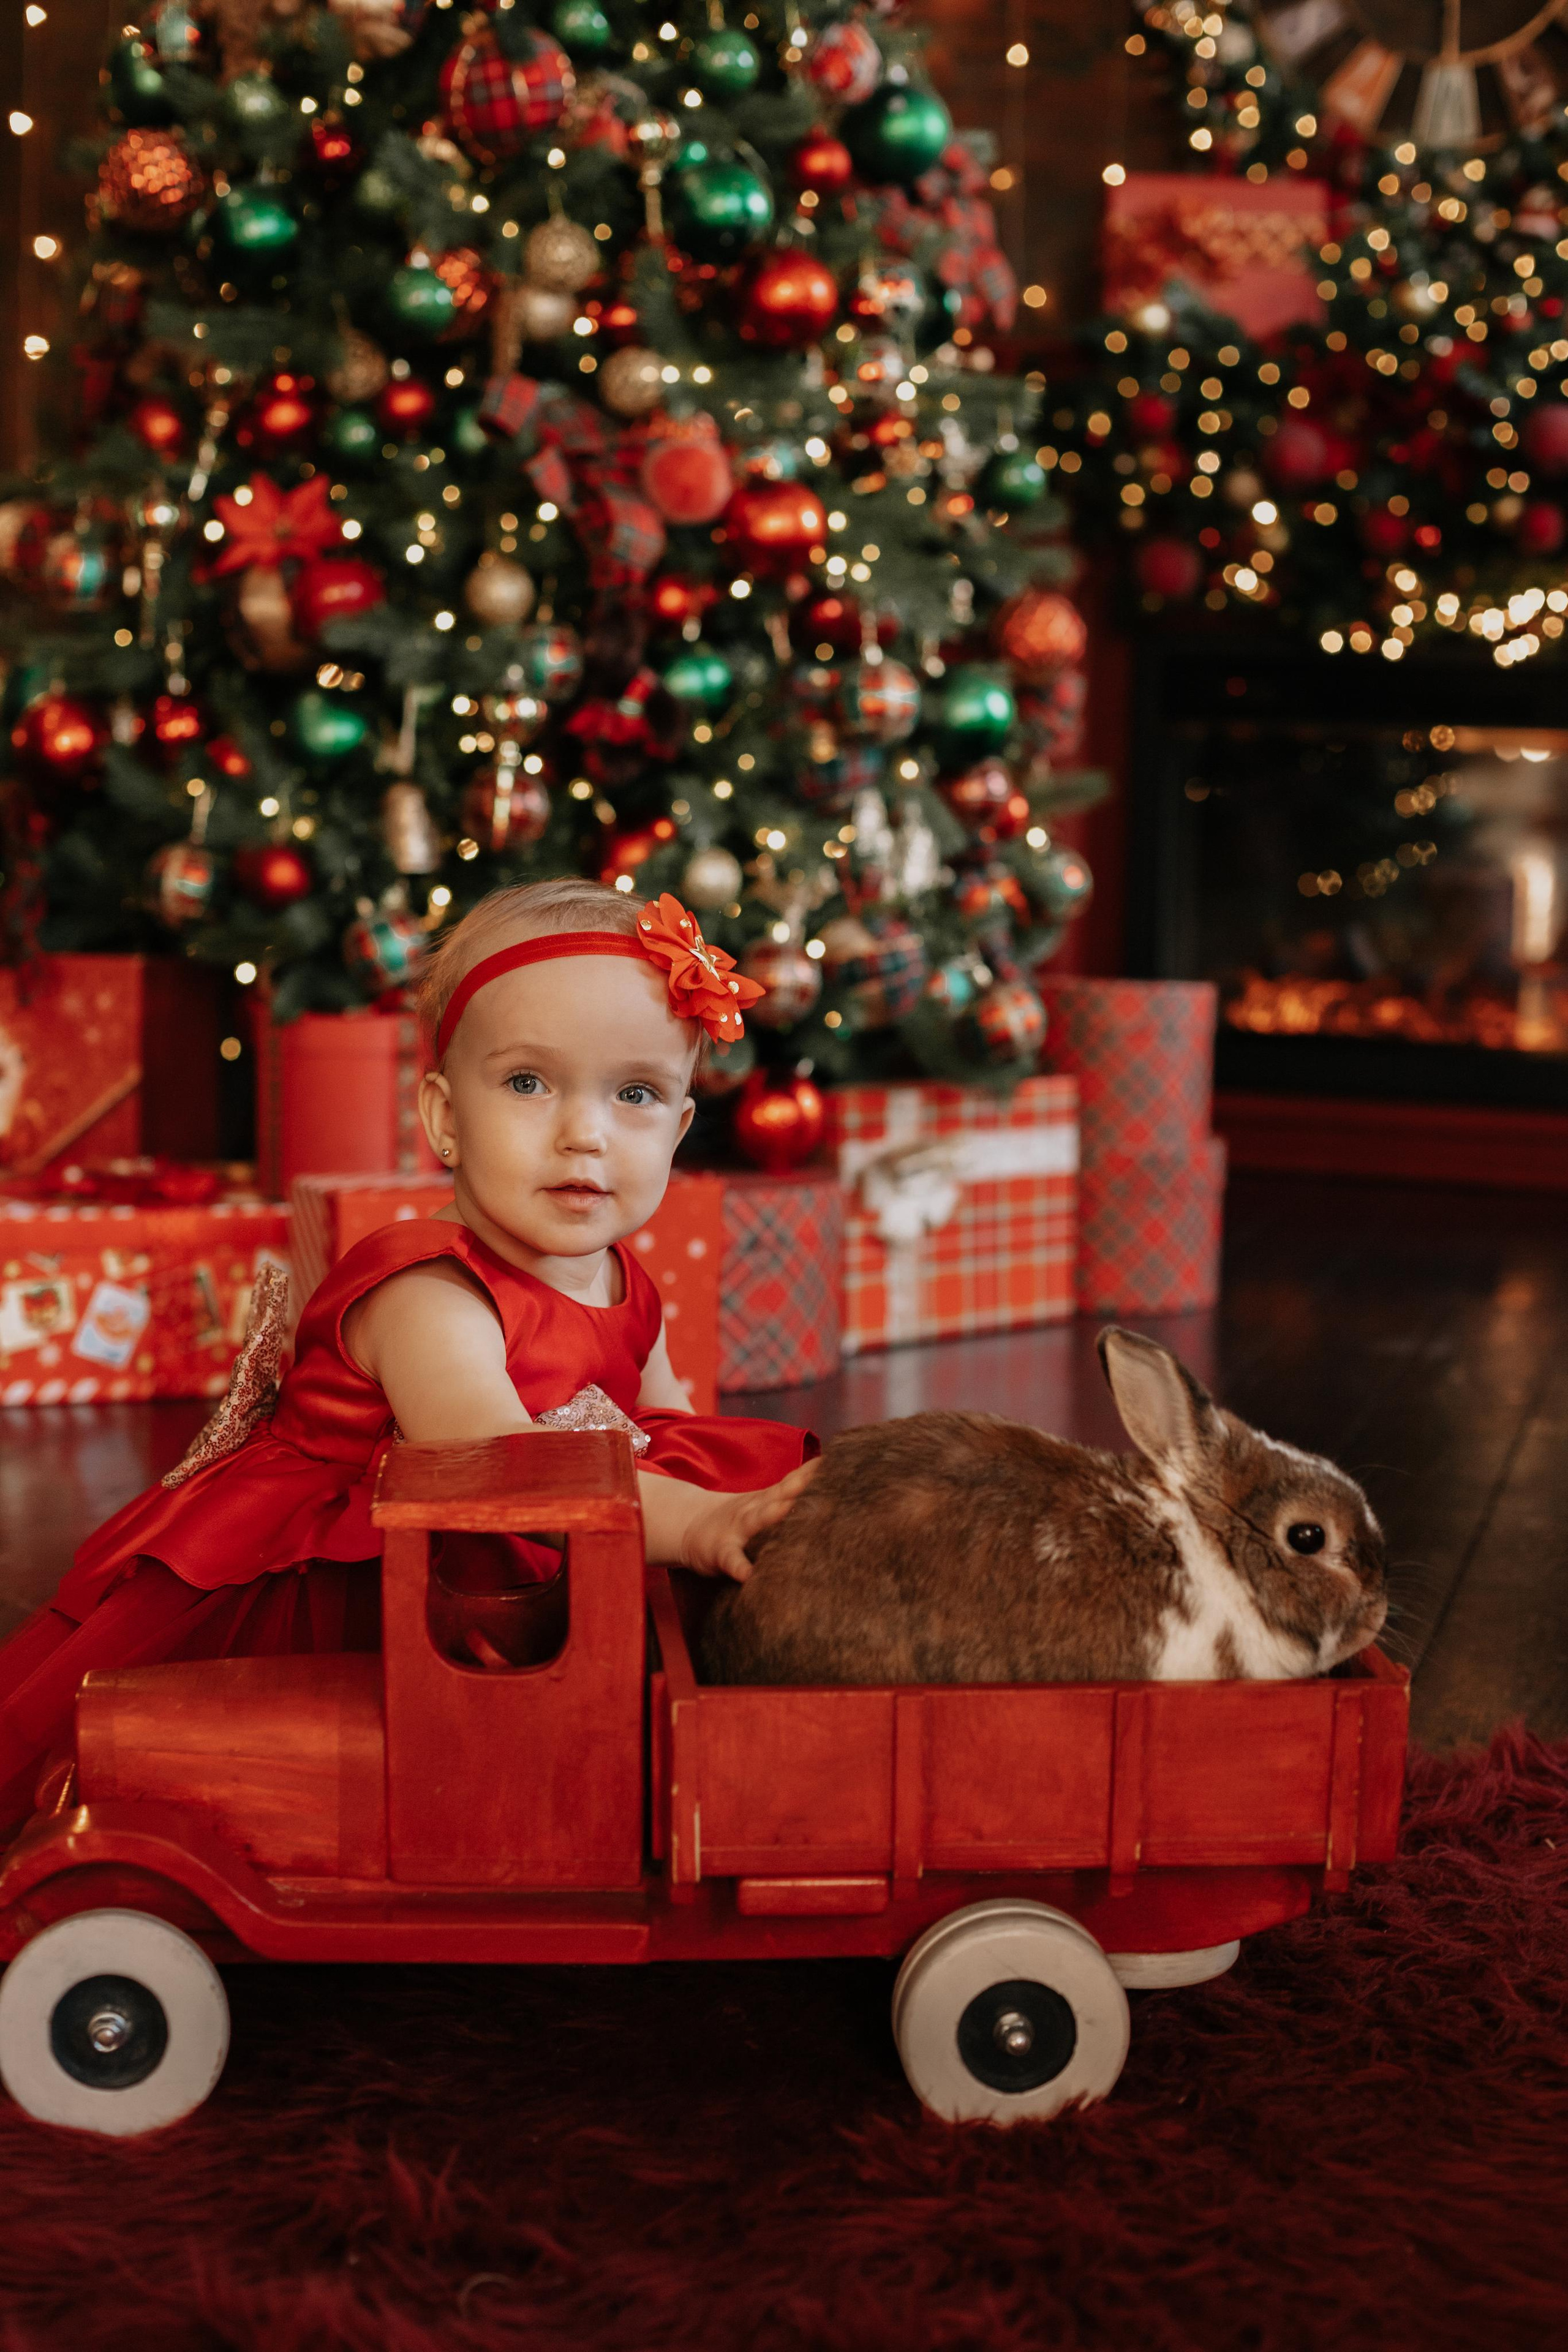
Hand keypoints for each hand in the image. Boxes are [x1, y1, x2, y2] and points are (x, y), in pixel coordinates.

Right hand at [677, 1459, 819, 1582]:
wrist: (690, 1527)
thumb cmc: (737, 1519)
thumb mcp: (762, 1500)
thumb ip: (790, 1491)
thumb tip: (826, 1475)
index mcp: (767, 1499)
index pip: (792, 1482)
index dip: (812, 1473)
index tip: (835, 1462)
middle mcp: (755, 1510)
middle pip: (778, 1496)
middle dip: (797, 1488)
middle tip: (820, 1480)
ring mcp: (738, 1530)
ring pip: (756, 1521)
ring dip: (771, 1515)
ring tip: (785, 1509)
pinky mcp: (722, 1552)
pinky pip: (731, 1560)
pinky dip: (739, 1567)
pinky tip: (747, 1575)